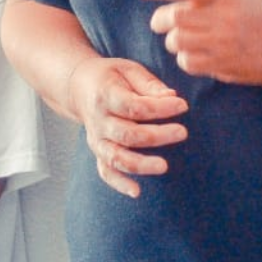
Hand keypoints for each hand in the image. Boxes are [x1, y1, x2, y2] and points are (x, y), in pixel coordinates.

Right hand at [66, 55, 188, 198]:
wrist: (79, 87)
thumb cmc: (111, 76)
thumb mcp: (128, 69)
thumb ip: (149, 84)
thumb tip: (171, 98)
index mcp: (105, 95)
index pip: (134, 106)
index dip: (159, 108)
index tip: (182, 106)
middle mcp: (98, 120)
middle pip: (127, 134)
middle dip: (156, 136)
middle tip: (182, 133)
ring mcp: (96, 139)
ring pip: (116, 157)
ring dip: (140, 164)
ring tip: (163, 166)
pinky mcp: (98, 152)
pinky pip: (106, 172)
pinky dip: (120, 184)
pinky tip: (137, 192)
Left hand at [139, 0, 261, 86]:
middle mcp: (222, 16)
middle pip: (175, 16)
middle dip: (160, 19)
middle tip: (159, 22)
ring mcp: (222, 42)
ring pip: (177, 40)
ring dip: (172, 40)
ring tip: (180, 40)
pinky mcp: (222, 64)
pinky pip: (187, 62)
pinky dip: (184, 59)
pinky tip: (193, 55)